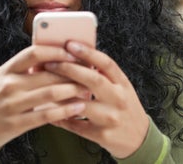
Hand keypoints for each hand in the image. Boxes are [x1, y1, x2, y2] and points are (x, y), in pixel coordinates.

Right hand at [0, 45, 87, 148]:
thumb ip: (18, 68)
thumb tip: (47, 58)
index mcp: (6, 71)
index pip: (33, 53)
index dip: (55, 51)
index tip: (71, 52)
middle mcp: (8, 85)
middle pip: (47, 73)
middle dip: (71, 72)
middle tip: (88, 72)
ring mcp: (12, 105)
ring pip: (50, 93)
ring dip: (72, 90)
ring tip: (86, 90)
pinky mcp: (17, 124)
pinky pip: (46, 115)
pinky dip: (65, 111)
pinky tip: (78, 108)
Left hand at [44, 41, 149, 158]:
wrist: (138, 139)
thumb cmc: (122, 106)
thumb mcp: (120, 87)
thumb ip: (103, 73)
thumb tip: (75, 54)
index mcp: (123, 83)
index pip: (106, 63)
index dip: (87, 52)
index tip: (69, 44)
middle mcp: (119, 99)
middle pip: (93, 80)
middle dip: (69, 69)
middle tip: (50, 63)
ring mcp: (111, 118)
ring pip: (81, 104)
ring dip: (60, 95)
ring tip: (44, 86)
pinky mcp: (101, 135)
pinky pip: (75, 125)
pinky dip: (59, 116)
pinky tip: (47, 109)